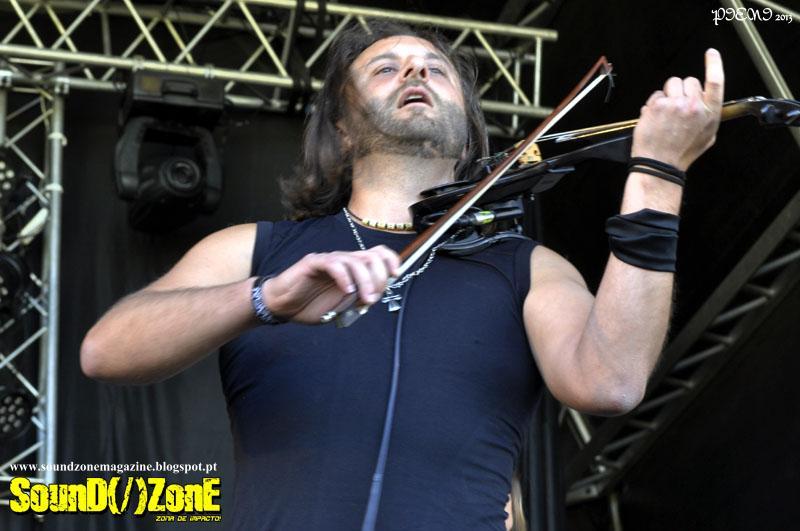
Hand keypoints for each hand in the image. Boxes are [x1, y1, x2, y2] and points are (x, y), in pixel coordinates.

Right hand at [260, 245, 399, 323]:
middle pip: (371, 257)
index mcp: (353, 268)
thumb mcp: (342, 306)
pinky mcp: (313, 263)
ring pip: (355, 261)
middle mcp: (343, 260)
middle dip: (378, 278)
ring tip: (363, 299)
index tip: (396, 275)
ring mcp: (329, 260)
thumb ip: (359, 299)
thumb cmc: (311, 305)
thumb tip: (376, 296)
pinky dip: (344, 277)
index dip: (390, 261)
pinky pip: (333, 264)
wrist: (283, 306)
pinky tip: (347, 290)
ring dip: (365, 281)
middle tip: (372, 298)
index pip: (377, 254)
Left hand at [631, 48, 724, 171]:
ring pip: (672, 83)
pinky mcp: (659, 105)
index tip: (711, 53)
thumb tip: (704, 101)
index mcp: (710, 114)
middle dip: (682, 89)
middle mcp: (695, 107)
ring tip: (665, 114)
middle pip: (690, 80)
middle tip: (675, 107)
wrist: (659, 164)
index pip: (716, 82)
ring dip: (668, 94)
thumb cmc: (681, 153)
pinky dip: (654, 104)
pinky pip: (657, 95)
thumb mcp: (706, 137)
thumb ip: (707, 116)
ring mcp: (676, 104)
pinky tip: (655, 119)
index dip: (714, 65)